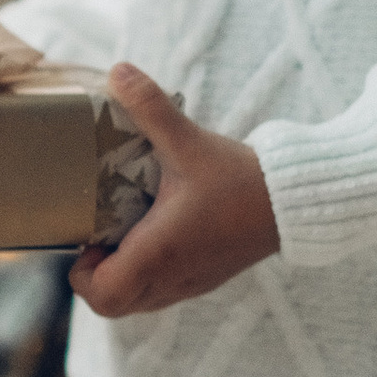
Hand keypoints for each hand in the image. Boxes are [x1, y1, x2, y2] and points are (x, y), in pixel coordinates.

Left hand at [69, 66, 278, 318]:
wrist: (294, 201)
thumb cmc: (240, 178)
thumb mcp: (189, 140)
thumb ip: (150, 106)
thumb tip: (118, 70)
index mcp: (161, 252)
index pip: (103, 294)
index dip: (82, 273)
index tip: (88, 236)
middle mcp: (173, 278)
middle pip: (113, 306)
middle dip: (95, 276)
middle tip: (100, 235)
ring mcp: (190, 284)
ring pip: (137, 304)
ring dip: (120, 277)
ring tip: (123, 233)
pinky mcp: (204, 280)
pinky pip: (160, 295)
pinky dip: (145, 276)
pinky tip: (152, 235)